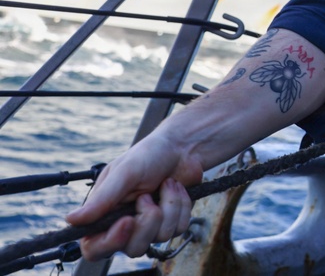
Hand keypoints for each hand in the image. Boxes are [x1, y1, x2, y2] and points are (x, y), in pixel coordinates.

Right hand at [65, 133, 201, 259]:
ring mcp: (151, 225)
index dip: (110, 242)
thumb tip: (71, 219)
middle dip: (147, 221)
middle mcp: (126, 224)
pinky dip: (181, 204)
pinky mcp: (173, 221)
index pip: (95, 247)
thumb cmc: (149, 155)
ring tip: (165, 184)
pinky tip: (176, 188)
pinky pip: (180, 228)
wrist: (182, 147)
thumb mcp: (124, 172)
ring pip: (160, 238)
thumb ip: (102, 198)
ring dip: (168, 206)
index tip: (127, 221)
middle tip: (147, 196)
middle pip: (133, 248)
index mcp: (105, 213)